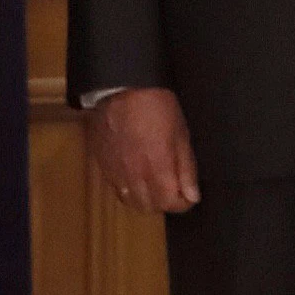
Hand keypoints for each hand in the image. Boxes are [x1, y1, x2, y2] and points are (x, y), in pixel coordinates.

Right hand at [87, 87, 198, 215]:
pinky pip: (116, 188)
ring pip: (131, 201)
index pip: (171, 204)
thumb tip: (192, 196)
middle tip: (172, 188)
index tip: (188, 195)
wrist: (121, 87)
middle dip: (164, 202)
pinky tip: (135, 174)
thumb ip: (186, 169)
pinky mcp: (102, 164)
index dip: (183, 203)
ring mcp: (115, 171)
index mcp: (158, 168)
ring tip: (153, 183)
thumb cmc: (156, 106)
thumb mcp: (181, 134)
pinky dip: (128, 189)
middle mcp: (135, 175)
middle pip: (150, 207)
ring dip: (145, 198)